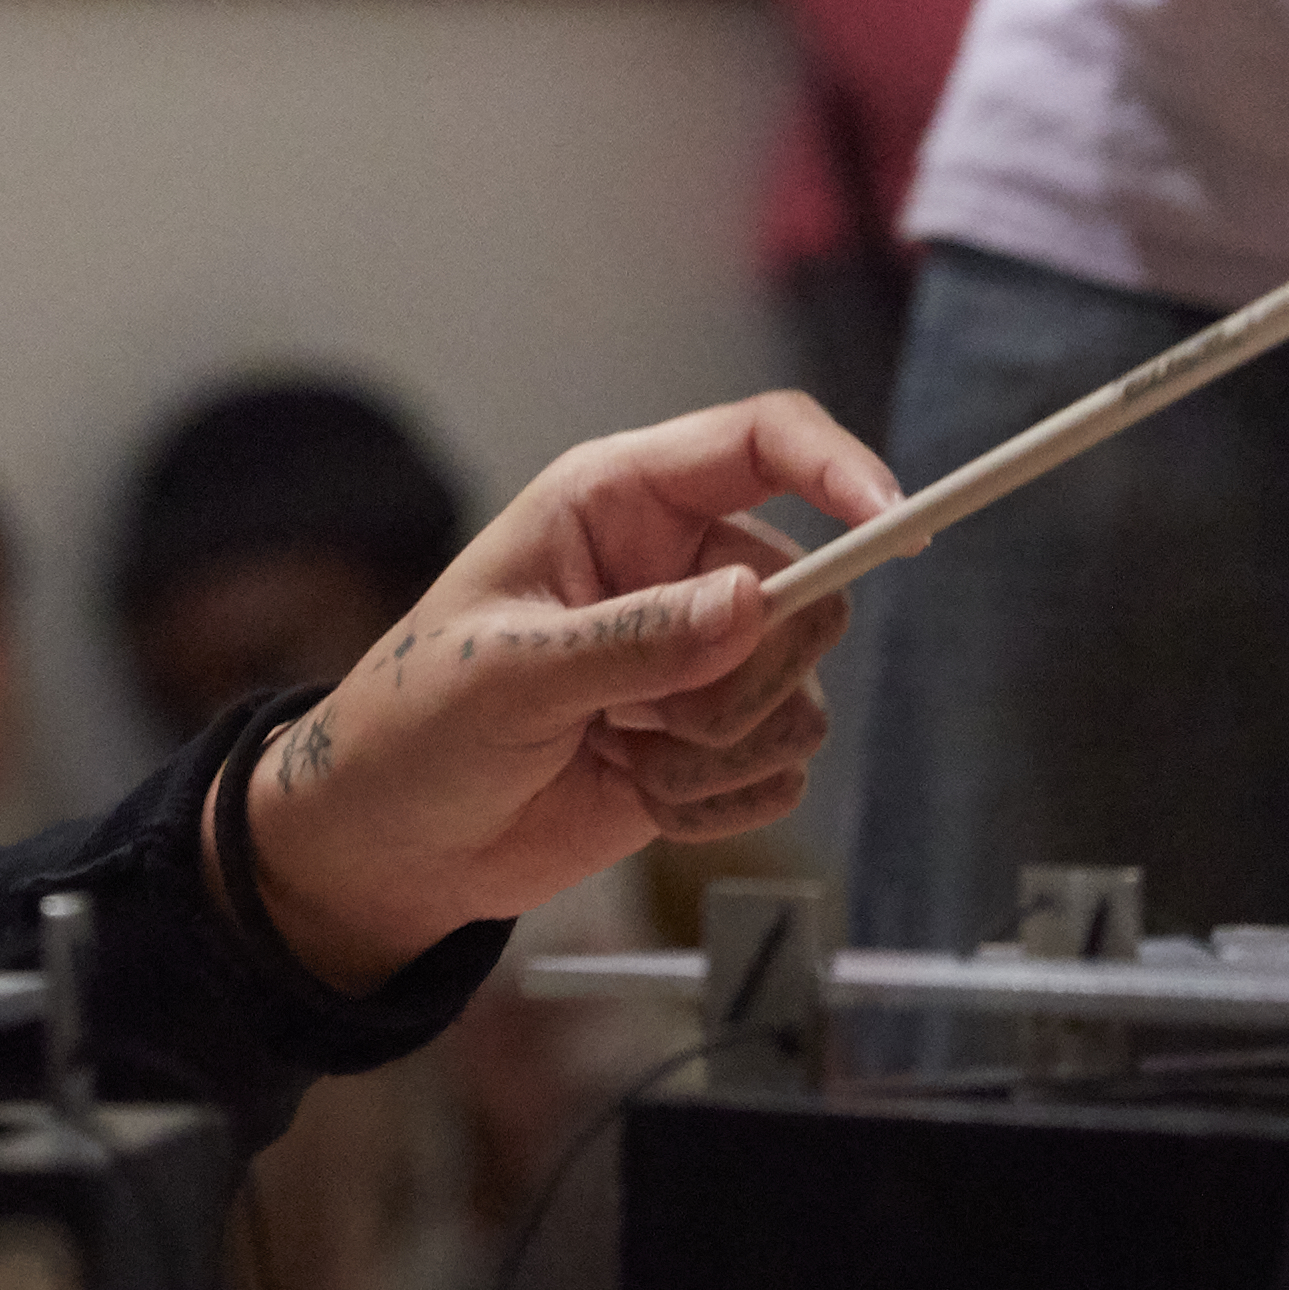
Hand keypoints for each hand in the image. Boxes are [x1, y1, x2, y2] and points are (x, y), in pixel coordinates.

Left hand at [210, 398, 884, 989]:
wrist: (394, 846)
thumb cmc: (415, 727)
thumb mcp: (507, 676)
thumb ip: (632, 641)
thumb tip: (749, 607)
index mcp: (615, 503)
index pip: (759, 443)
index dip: (838, 467)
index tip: (895, 520)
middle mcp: (672, 566)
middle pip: (811, 590)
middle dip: (750, 676)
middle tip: (660, 720)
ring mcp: (698, 658)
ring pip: (804, 694)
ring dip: (721, 751)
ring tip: (622, 757)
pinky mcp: (709, 743)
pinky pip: (782, 769)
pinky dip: (720, 802)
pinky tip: (639, 796)